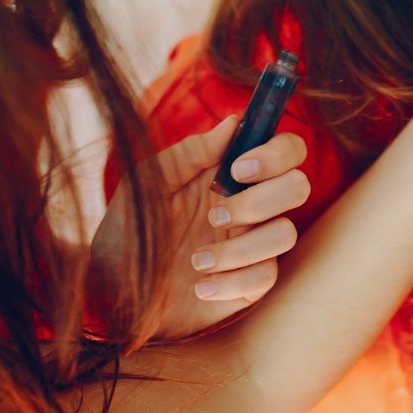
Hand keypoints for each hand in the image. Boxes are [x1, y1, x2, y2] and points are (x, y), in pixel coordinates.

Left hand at [92, 117, 309, 341]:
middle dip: (261, 200)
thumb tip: (234, 122)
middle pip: (299, 187)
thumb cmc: (129, 230)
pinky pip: (266, 277)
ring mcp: (252, 245)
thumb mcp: (149, 183)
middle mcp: (251, 206)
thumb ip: (191, 152)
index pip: (286, 151)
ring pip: (286, 234)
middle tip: (215, 214)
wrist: (112, 291)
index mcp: (232, 175)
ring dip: (240, 248)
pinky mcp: (248, 284)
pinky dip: (232, 282)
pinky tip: (200, 287)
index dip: (277, 154)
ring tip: (196, 261)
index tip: (238, 169)